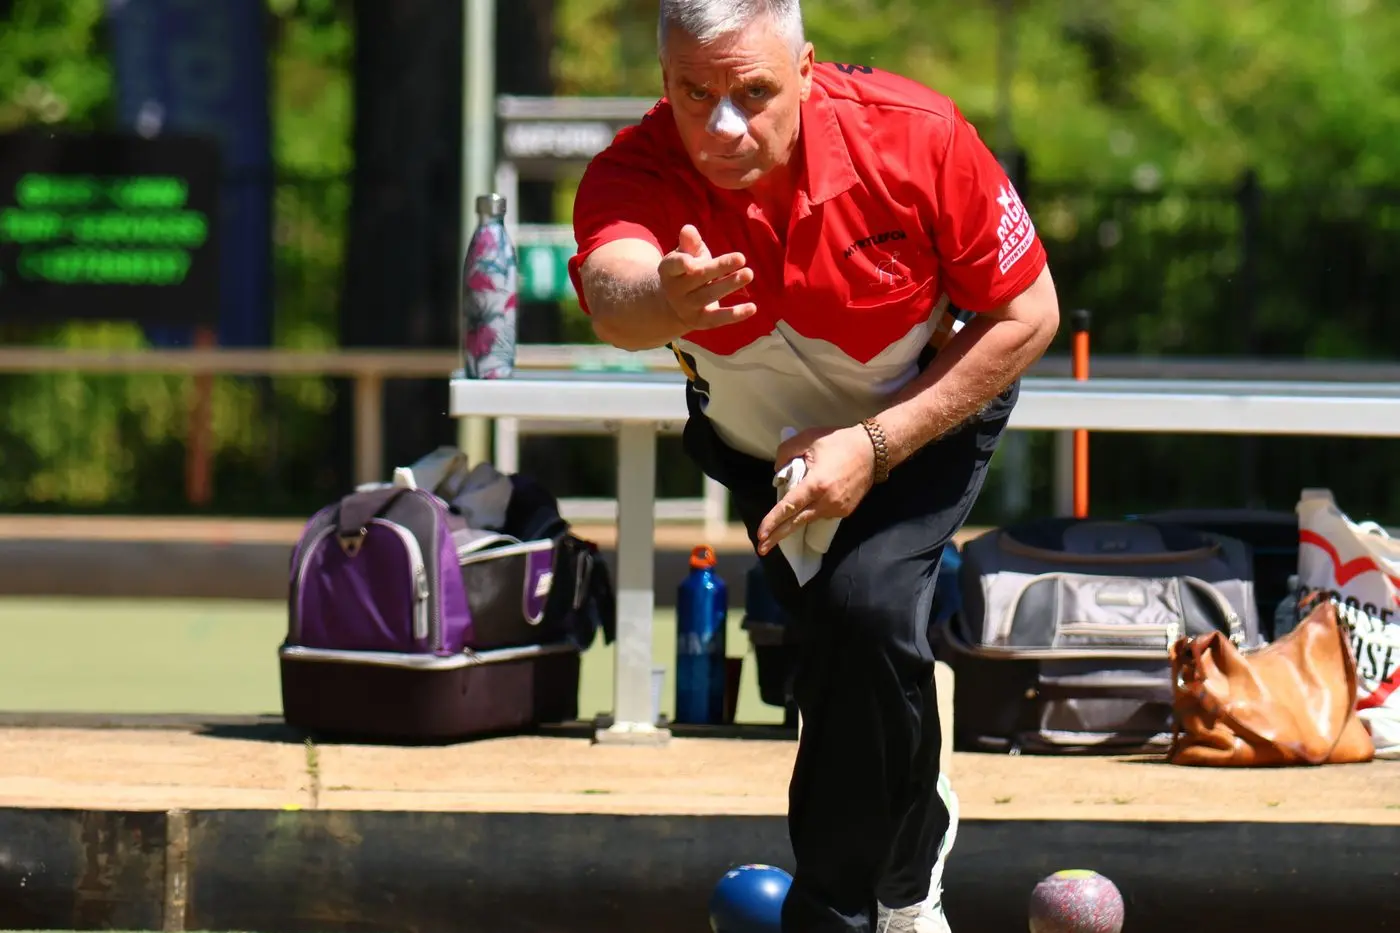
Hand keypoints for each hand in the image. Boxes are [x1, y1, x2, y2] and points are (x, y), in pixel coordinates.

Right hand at [657, 225, 758, 330]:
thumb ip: (689, 242)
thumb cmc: (686, 270)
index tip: (693, 262)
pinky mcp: (700, 321)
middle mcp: (675, 290)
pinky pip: (717, 319)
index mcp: (669, 270)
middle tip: (741, 258)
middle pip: (699, 277)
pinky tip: (752, 308)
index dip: (683, 263)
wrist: (674, 305)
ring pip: (709, 295)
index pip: (675, 265)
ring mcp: (687, 307)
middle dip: (719, 267)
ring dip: (729, 284)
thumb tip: (689, 229)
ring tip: (748, 274)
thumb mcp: (686, 254)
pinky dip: (735, 314)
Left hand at [756, 425, 875, 555]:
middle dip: (777, 537)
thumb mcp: (807, 439)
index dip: (773, 521)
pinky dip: (811, 512)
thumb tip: (778, 475)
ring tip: (778, 527)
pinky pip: (822, 514)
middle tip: (761, 549)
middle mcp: (827, 501)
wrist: (874, 450)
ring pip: (809, 519)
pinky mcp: (845, 511)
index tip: (761, 535)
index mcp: (816, 484)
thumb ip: (786, 453)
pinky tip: (807, 506)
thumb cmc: (840, 442)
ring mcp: (838, 509)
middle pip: (797, 523)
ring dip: (794, 523)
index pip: (789, 507)